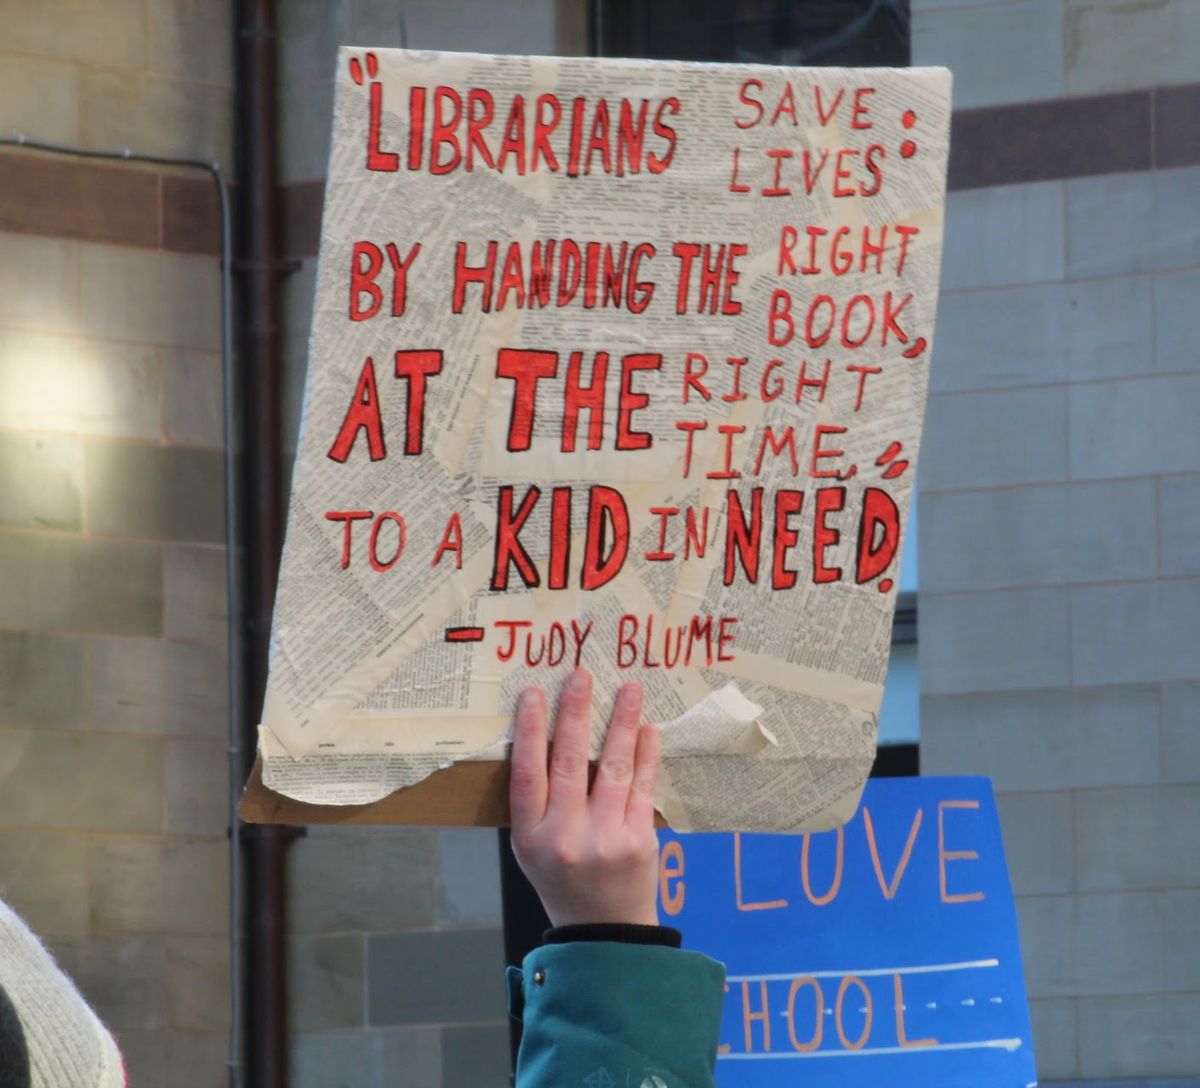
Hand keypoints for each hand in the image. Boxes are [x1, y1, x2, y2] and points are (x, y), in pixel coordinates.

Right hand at [509, 668, 661, 926]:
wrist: (602, 930)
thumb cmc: (560, 876)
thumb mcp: (530, 846)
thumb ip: (536, 800)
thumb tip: (548, 733)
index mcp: (531, 836)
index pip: (526, 774)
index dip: (530, 730)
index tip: (535, 693)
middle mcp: (566, 836)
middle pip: (570, 763)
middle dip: (576, 713)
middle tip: (582, 675)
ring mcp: (606, 838)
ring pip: (614, 768)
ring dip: (622, 723)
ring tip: (629, 689)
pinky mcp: (639, 840)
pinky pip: (642, 787)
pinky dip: (646, 754)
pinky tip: (648, 728)